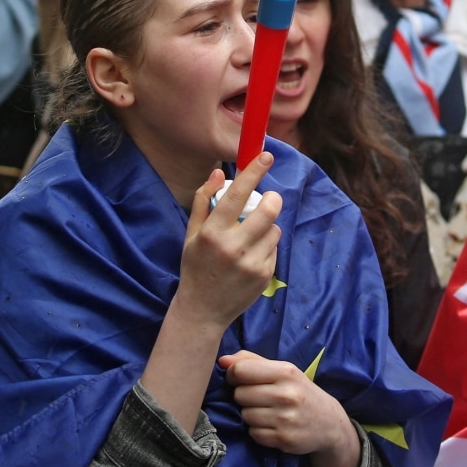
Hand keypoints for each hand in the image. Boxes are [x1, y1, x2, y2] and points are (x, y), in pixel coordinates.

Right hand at [173, 155, 282, 330]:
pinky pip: (274, 248)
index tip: (266, 156)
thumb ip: (203, 201)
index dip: (254, 172)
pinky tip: (251, 257)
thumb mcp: (191, 234)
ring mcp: (252, 263)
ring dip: (268, 226)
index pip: (238, 195)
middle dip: (272, 199)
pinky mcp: (264, 275)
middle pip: (268, 210)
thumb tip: (218, 172)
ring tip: (252, 236)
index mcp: (213, 233)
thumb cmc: (195, 267)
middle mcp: (234, 247)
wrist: (203, 310)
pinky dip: (267, 246)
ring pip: (275, 229)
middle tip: (268, 199)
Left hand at [218, 350, 352, 456]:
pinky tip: (272, 425)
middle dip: (244, 396)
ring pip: (245, 415)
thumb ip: (252, 361)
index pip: (240, 370)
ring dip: (250, 414)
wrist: (329, 423)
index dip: (233, 375)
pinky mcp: (283, 439)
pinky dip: (258, 431)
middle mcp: (286, 394)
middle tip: (259, 398)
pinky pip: (253, 433)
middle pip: (239, 394)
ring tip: (267, 412)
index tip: (239, 379)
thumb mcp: (283, 370)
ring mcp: (285, 419)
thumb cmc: (299, 391)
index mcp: (285, 372)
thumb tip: (222, 361)